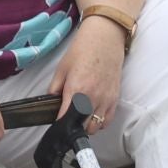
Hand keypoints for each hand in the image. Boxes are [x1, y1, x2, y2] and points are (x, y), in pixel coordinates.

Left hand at [49, 15, 126, 134]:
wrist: (104, 40)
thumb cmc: (81, 51)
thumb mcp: (61, 69)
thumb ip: (54, 89)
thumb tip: (51, 103)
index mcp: (77, 90)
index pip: (66, 118)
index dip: (59, 123)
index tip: (56, 123)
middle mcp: (93, 98)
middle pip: (83, 127)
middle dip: (74, 126)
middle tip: (68, 119)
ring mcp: (106, 100)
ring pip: (96, 127)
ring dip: (87, 126)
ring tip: (80, 117)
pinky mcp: (115, 99)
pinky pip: (107, 120)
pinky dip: (99, 122)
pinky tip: (92, 114)